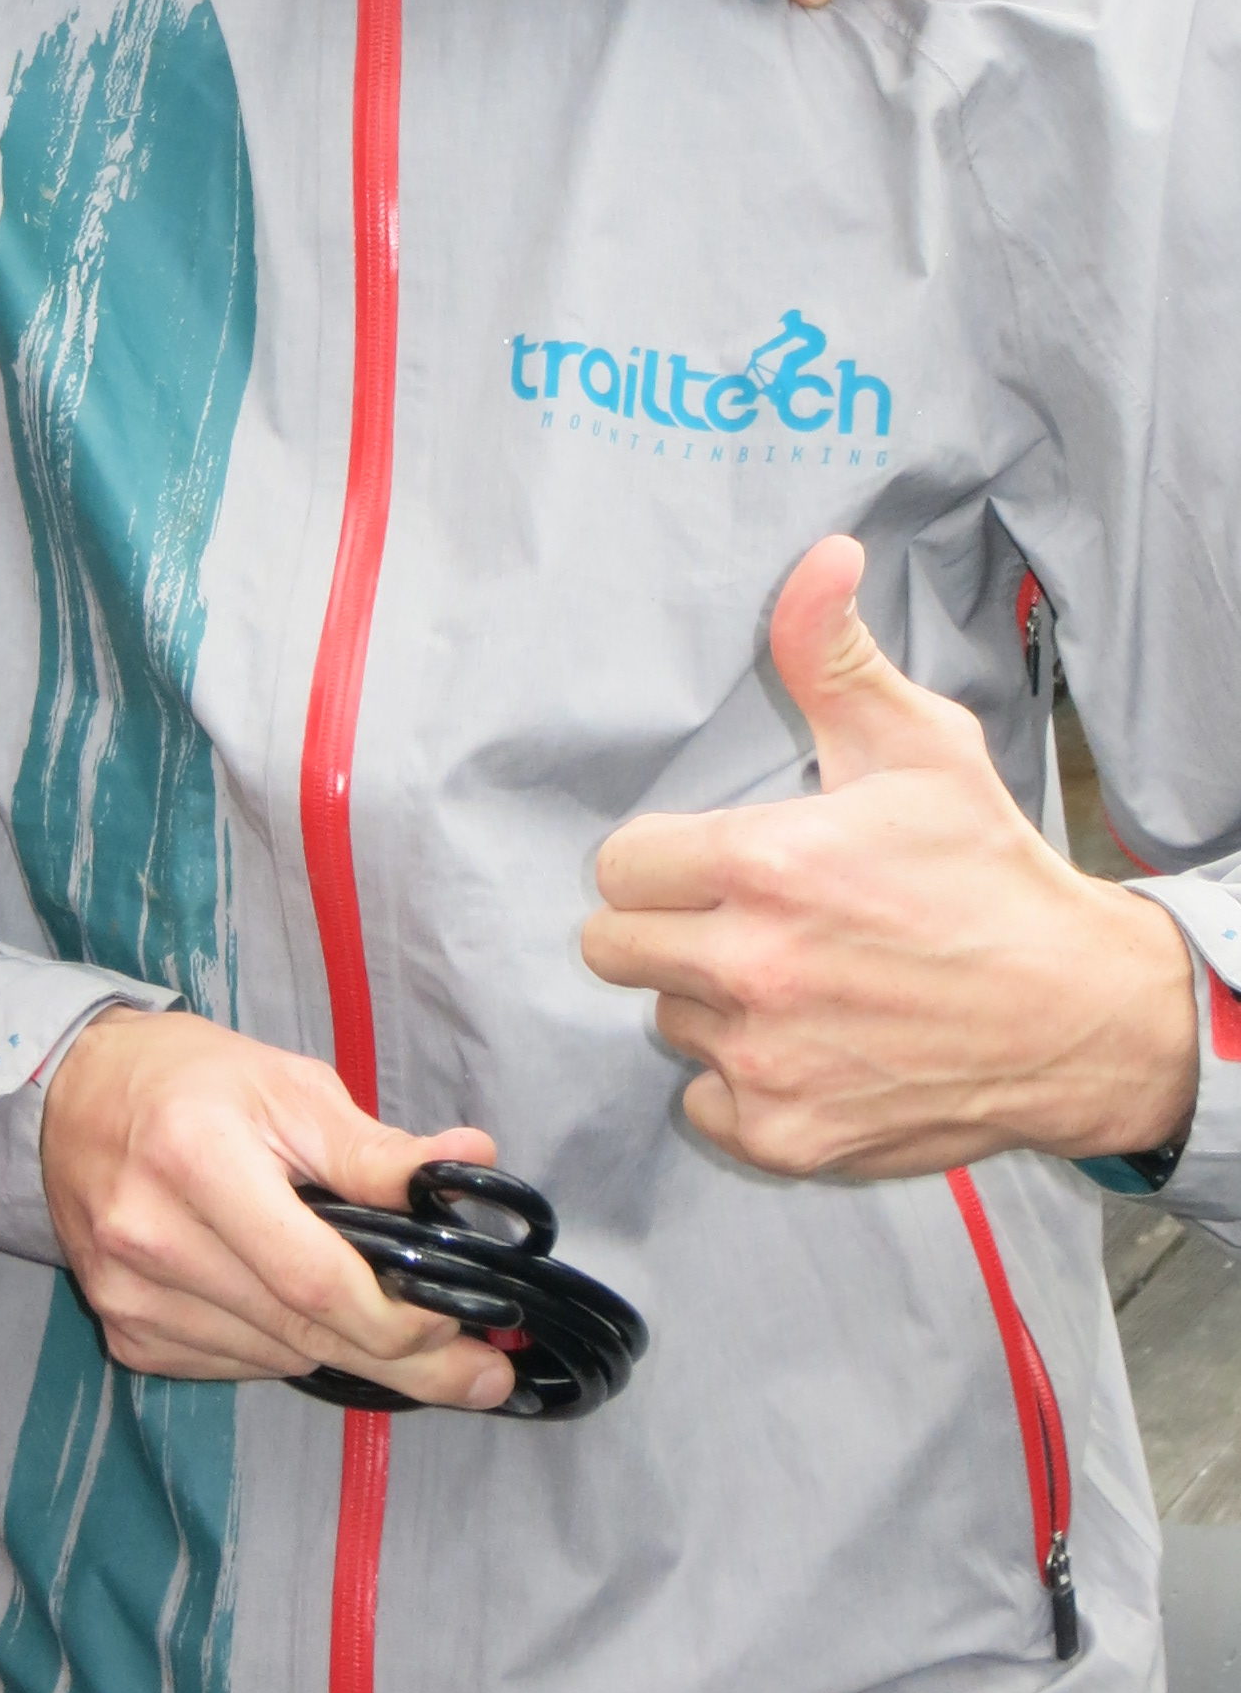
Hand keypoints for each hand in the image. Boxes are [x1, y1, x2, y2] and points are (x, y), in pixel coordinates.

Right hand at [37, 1007, 515, 1404]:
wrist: (70, 1093)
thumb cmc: (191, 1078)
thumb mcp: (287, 1085)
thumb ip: (376, 1147)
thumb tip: (474, 1166)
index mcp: (195, 1158)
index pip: (314, 1279)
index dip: (400, 1314)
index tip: (467, 1317)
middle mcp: (150, 1238)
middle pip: (304, 1334)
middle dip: (407, 1361)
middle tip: (484, 1375)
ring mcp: (129, 1296)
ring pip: (277, 1359)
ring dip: (345, 1349)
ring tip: (390, 1324)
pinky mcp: (122, 1332)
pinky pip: (234, 1366)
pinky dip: (283, 1346)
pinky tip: (292, 1306)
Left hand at [581, 536, 1197, 1177]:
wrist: (1079, 1013)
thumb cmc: (990, 871)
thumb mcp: (918, 742)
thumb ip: (831, 651)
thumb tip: (820, 556)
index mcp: (762, 865)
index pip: (620, 864)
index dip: (661, 859)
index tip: (714, 862)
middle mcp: (750, 969)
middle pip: (613, 946)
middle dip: (665, 927)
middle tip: (741, 919)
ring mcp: (765, 1062)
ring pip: (668, 1020)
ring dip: (709, 1002)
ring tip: (795, 979)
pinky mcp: (788, 1137)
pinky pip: (705, 1105)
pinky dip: (742, 1084)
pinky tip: (806, 1046)